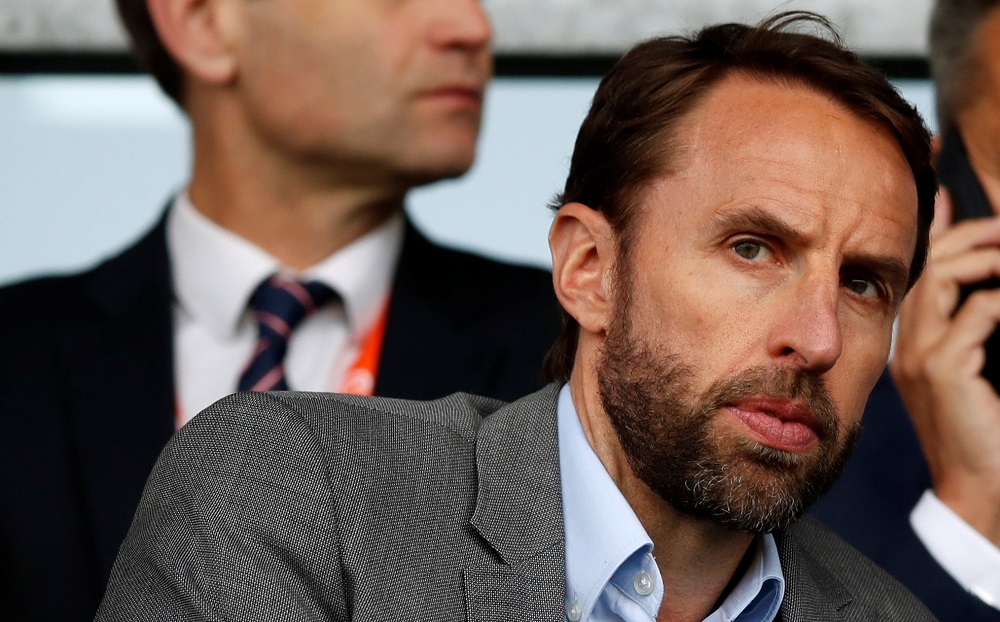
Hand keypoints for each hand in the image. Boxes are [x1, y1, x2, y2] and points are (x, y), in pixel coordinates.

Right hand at [890, 189, 999, 544]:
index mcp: (911, 340)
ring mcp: (920, 354)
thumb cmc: (985, 431)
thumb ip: (975, 321)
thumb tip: (991, 288)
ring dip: (989, 256)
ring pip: (945, 277)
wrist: (979, 487)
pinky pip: (978, 312)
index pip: (920, 268)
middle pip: (931, 262)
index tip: (962, 205)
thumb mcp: (974, 368)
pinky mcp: (945, 368)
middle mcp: (908, 341)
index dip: (942, 229)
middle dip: (975, 234)